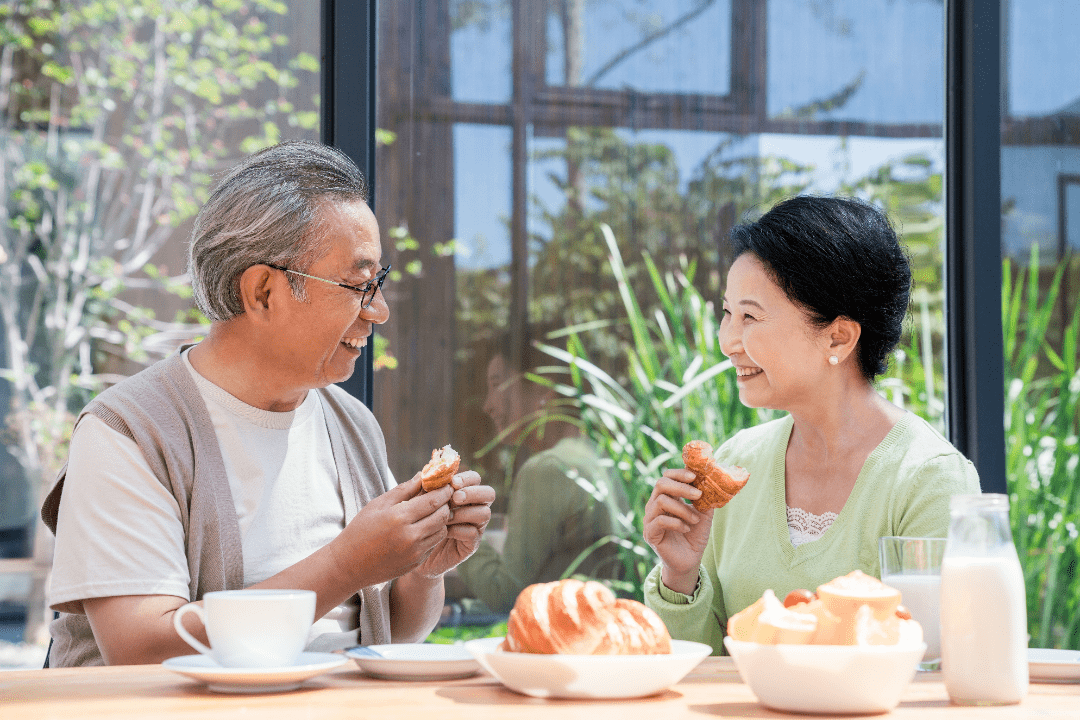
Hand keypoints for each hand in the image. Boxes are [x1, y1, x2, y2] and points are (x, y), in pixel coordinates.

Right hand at [332, 475, 454, 587]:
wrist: (349, 565)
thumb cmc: (360, 530)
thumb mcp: (377, 505)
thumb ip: (403, 490)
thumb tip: (423, 475)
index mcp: (399, 518)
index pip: (433, 501)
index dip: (444, 491)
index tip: (447, 485)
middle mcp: (410, 537)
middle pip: (442, 516)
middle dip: (446, 504)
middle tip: (443, 497)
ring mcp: (414, 553)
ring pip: (441, 531)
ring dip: (441, 520)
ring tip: (433, 512)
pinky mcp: (416, 563)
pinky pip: (433, 545)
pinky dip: (433, 534)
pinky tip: (423, 528)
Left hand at [413, 470, 494, 578]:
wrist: (413, 551)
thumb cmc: (416, 522)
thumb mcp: (419, 503)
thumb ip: (425, 489)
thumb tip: (425, 470)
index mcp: (464, 493)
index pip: (475, 479)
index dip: (467, 478)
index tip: (452, 482)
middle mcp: (474, 508)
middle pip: (488, 493)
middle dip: (472, 493)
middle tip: (455, 498)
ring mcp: (475, 526)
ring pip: (484, 513)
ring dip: (465, 512)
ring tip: (446, 516)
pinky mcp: (471, 544)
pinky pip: (473, 533)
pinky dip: (459, 530)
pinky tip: (445, 531)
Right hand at [642, 468, 713, 594]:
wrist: (690, 560)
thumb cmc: (695, 535)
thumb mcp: (703, 513)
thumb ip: (704, 497)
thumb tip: (711, 479)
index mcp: (666, 497)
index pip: (666, 477)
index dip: (679, 473)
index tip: (695, 476)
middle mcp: (654, 505)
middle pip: (661, 484)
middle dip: (681, 487)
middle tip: (698, 494)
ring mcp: (650, 519)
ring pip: (661, 501)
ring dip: (682, 509)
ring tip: (695, 520)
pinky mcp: (650, 533)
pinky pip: (660, 521)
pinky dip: (677, 523)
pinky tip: (686, 528)